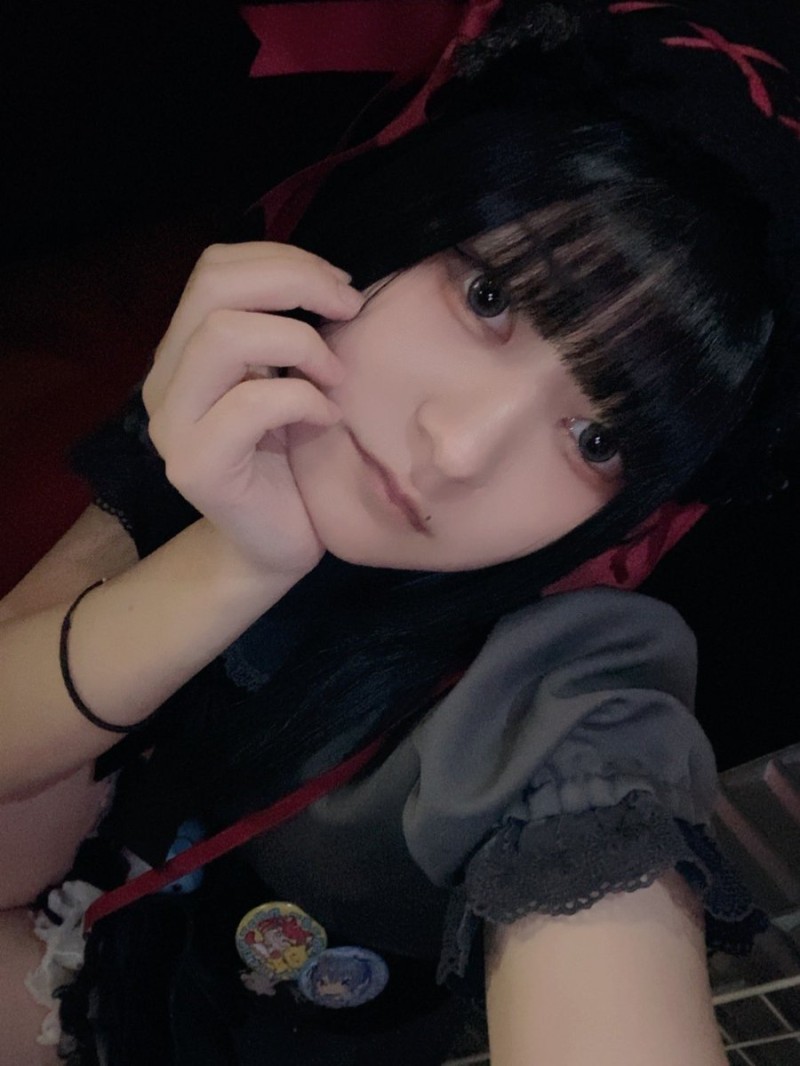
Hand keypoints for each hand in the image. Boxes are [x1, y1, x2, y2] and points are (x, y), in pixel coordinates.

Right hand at [142, 242, 363, 576]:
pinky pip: (251, 404)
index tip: (341, 286)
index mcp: (185, 351)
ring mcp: (173, 424)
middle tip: (349, 310)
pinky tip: (328, 419)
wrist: (273, 546)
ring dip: (299, 344)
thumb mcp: (289, 381)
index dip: (283, 260)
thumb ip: (283, 334)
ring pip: (223, 336)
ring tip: (335, 376)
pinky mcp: (196, 466)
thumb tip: (330, 283)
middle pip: (214, 287)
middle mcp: (165, 380)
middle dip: (295, 283)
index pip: (215, 268)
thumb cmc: (293, 463)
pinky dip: (304, 400)